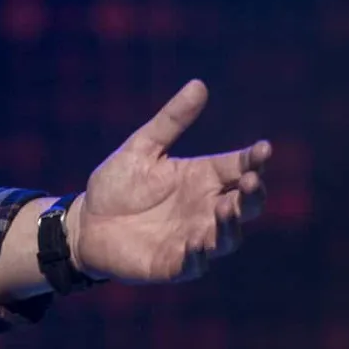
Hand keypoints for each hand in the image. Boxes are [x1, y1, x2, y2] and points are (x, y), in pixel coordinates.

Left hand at [71, 80, 269, 283]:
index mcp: (203, 178)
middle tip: (249, 180)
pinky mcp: (173, 264)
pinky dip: (199, 255)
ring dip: (230, 225)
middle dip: (252, 194)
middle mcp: (205, 209)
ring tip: (225, 208)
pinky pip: (194, 264)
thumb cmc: (117, 184)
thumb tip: (199, 84)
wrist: (85, 222)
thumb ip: (171, 120)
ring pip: (227, 237)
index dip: (255, 160)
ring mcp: (192, 238)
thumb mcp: (142, 147)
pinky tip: (197, 243)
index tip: (263, 149)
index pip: (239, 167)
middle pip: (245, 205)